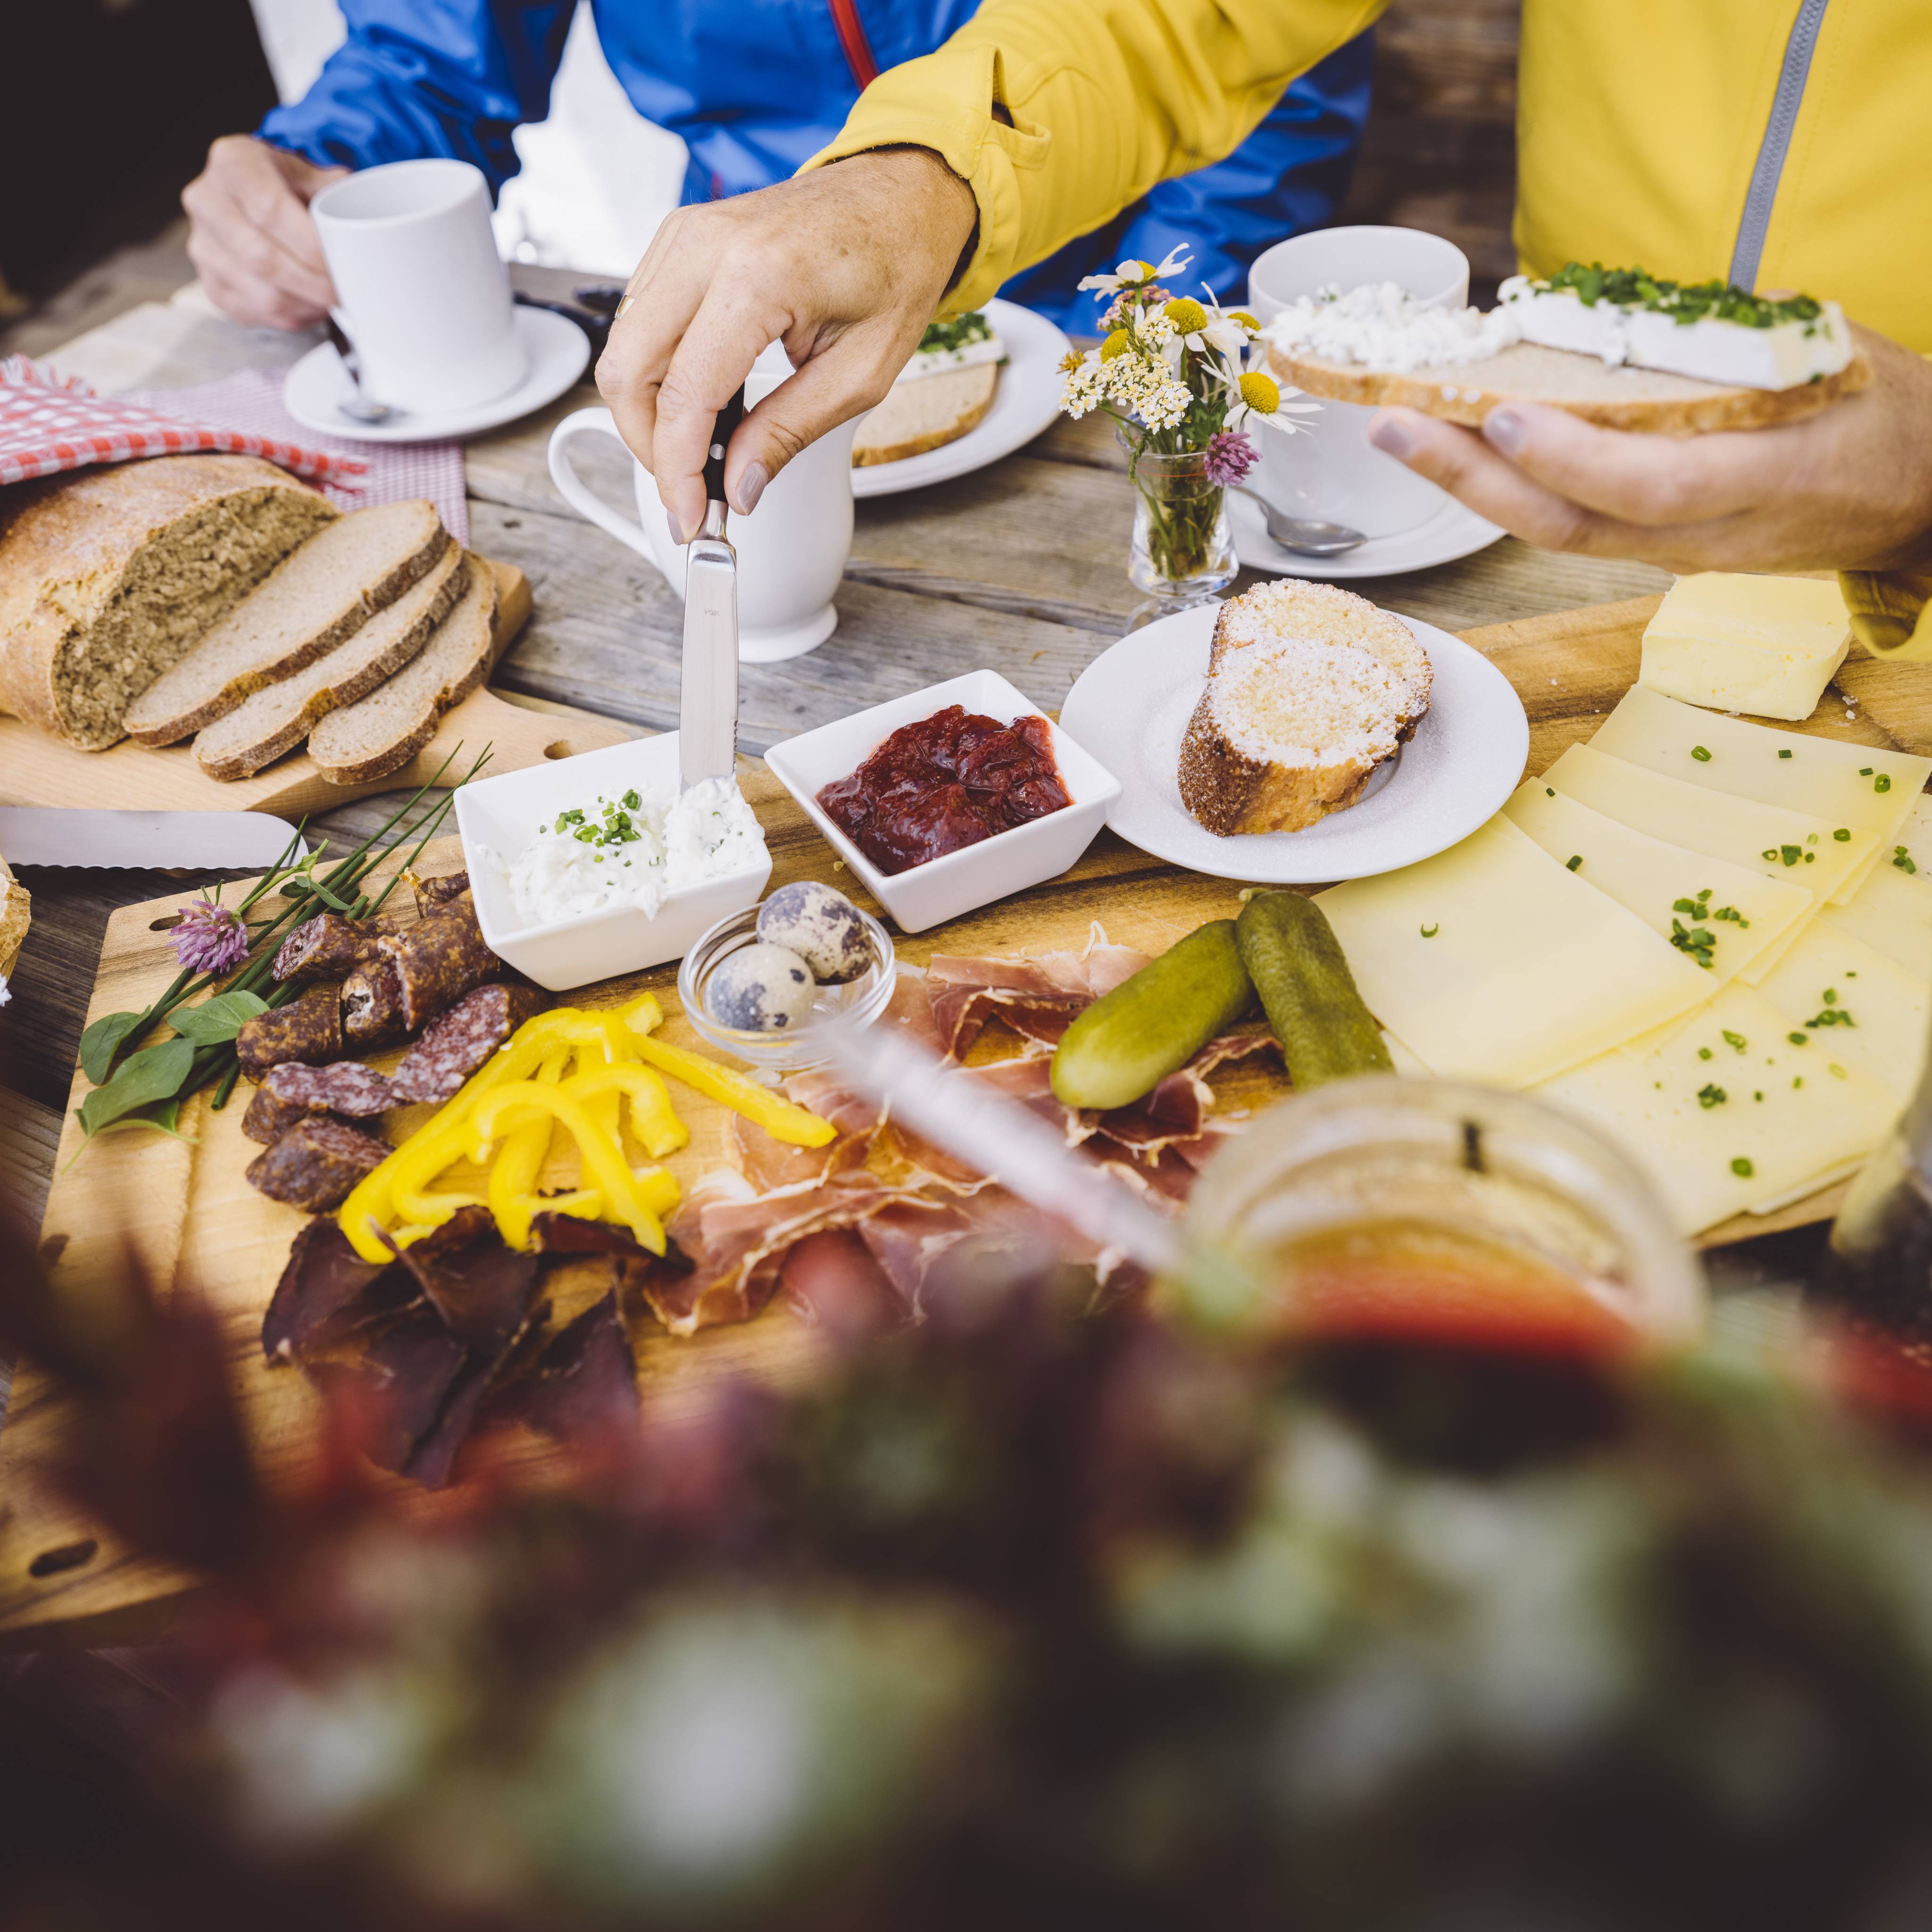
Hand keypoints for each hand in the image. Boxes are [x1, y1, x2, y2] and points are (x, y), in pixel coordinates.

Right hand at [183, 136, 346, 330]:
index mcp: (232, 162)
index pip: (269, 210)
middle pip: (263, 258)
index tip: (344, 264)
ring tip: (334, 301)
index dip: (311, 247)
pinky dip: (293, 317)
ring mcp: (202, 245)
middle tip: (347, 293)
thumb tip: (369, 232)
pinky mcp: (210, 283)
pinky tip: (311, 306)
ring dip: (307, 306)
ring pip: (261, 293)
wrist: (252, 195)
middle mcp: (206, 201)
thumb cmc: (288, 183)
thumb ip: (336, 193)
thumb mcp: (311, 172)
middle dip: (314, 284)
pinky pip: (256, 312)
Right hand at [597, 148, 978, 540]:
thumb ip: (789, 432)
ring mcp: (684, 233)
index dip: (678, 470)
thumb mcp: (860, 374)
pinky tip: (700, 403)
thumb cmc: (894, 270)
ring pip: (623, 345)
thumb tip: (737, 488)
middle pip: (627, 369)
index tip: (691, 518)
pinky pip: (640, 319)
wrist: (900, 195)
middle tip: (690, 491)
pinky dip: (657, 372)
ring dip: (648, 412)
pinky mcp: (678, 237)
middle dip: (649, 446)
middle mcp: (705, 246)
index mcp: (759, 276)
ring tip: (699, 452)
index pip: (685, 394)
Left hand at [1366, 324, 1931, 574]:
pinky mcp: (1656, 555)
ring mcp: (1676, 555)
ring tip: (1401, 433)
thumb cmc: (1873, 406)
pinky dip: (1508, 493)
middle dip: (1473, 477)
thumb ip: (1722, 346)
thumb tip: (1615, 316)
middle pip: (1571, 524)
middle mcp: (1707, 534)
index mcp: (1766, 477)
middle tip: (1393, 423)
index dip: (1572, 457)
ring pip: (1557, 535)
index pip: (1651, 484)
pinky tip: (1458, 454)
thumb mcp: (1820, 356)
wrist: (1916, 492)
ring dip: (1470, 488)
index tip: (1506, 413)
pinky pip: (1571, 527)